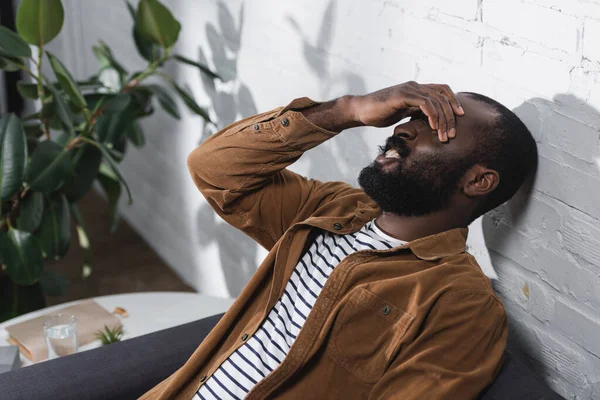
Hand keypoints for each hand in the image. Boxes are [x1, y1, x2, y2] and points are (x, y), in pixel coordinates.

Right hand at [350, 81, 464, 141]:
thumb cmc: (379, 113)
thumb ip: (415, 112)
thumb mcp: (403, 113)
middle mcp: (415, 86)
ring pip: (436, 101)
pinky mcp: (403, 95)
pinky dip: (432, 115)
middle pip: (442, 97)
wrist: (361, 111)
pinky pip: (424, 103)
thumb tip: (429, 121)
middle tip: (451, 134)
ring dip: (442, 120)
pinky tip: (433, 127)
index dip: (453, 102)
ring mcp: (409, 89)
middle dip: (450, 116)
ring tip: (443, 135)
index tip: (460, 117)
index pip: (442, 91)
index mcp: (417, 89)